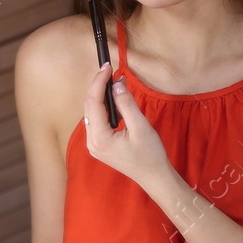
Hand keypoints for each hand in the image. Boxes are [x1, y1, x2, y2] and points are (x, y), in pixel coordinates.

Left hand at [82, 61, 171, 190]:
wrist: (153, 176)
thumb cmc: (150, 154)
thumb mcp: (141, 127)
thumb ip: (127, 104)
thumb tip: (116, 84)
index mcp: (100, 138)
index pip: (93, 103)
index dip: (99, 82)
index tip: (107, 66)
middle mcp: (91, 142)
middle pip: (89, 107)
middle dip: (98, 87)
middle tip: (110, 70)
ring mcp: (94, 145)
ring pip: (92, 113)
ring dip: (101, 96)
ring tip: (113, 82)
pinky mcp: (99, 144)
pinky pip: (97, 120)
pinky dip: (104, 107)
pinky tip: (113, 99)